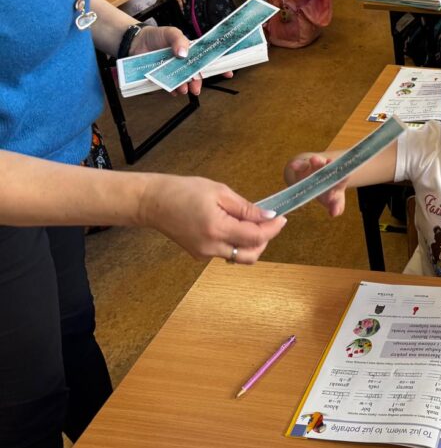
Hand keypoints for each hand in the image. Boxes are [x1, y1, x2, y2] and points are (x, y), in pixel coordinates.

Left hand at [129, 25, 232, 96]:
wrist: (136, 42)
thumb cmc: (156, 36)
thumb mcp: (171, 32)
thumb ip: (179, 40)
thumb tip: (184, 53)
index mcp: (192, 51)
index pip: (208, 58)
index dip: (219, 65)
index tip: (228, 73)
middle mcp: (185, 62)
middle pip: (197, 74)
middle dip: (198, 82)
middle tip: (196, 88)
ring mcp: (175, 70)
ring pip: (185, 82)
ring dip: (185, 87)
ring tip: (182, 89)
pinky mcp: (163, 77)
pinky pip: (171, 86)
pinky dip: (172, 89)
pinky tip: (172, 90)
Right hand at [139, 174, 286, 262]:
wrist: (151, 202)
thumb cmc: (183, 191)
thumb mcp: (219, 192)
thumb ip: (245, 208)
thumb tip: (268, 217)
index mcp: (217, 229)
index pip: (255, 237)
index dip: (273, 229)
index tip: (282, 217)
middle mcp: (211, 248)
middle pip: (250, 256)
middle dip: (265, 241)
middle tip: (269, 222)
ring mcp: (204, 254)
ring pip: (239, 257)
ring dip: (251, 243)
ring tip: (250, 222)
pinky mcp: (199, 254)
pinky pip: (226, 253)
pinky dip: (236, 242)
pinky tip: (233, 225)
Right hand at [284, 153, 346, 215]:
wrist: (315, 186)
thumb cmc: (328, 195)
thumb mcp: (333, 202)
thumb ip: (336, 207)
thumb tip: (334, 213)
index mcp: (338, 180)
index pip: (343, 178)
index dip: (344, 177)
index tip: (345, 176)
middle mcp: (328, 170)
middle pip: (330, 166)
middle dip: (330, 165)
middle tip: (330, 162)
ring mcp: (316, 167)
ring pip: (317, 162)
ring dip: (316, 161)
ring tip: (314, 160)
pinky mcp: (303, 167)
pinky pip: (300, 165)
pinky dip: (297, 164)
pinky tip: (293, 166)